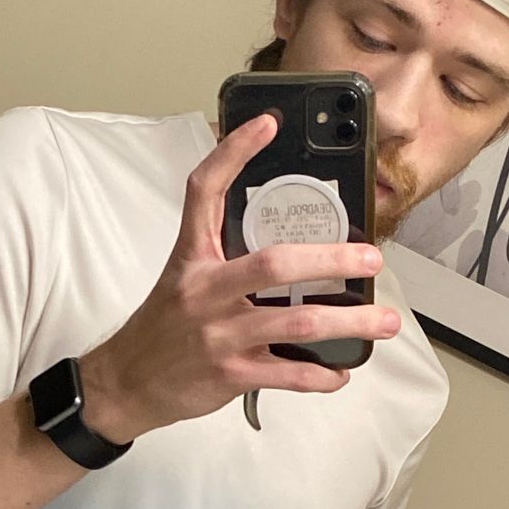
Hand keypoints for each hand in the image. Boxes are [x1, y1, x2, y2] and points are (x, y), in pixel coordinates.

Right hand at [78, 112, 399, 442]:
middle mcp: (205, 292)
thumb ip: (222, 255)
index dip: (233, 154)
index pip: (205, 193)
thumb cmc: (160, 329)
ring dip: (349, 323)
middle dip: (332, 260)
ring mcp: (219, 335)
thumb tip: (284, 243)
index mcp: (192, 258)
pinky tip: (340, 371)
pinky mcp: (230, 374)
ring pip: (297, 324)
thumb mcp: (181, 278)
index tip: (267, 124)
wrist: (125, 384)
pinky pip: (288, 375)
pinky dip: (322, 375)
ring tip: (383, 321)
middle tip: (371, 258)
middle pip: (275, 264)